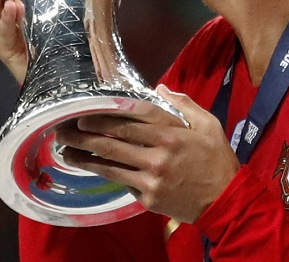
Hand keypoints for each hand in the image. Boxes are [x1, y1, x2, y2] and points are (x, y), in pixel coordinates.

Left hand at [55, 85, 239, 223]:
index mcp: (171, 135)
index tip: (83, 114)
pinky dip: (106, 175)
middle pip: (113, 143)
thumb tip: (160, 89)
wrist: (226, 200)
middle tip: (62, 130)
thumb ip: (183, 104)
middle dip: (84, 136)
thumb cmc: (217, 159)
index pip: (130, 122)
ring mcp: (151, 180)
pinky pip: (123, 183)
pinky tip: (91, 168)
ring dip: (85, 158)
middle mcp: (157, 156)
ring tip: (65, 152)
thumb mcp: (208, 125)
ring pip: (111, 166)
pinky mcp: (149, 198)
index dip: (103, 118)